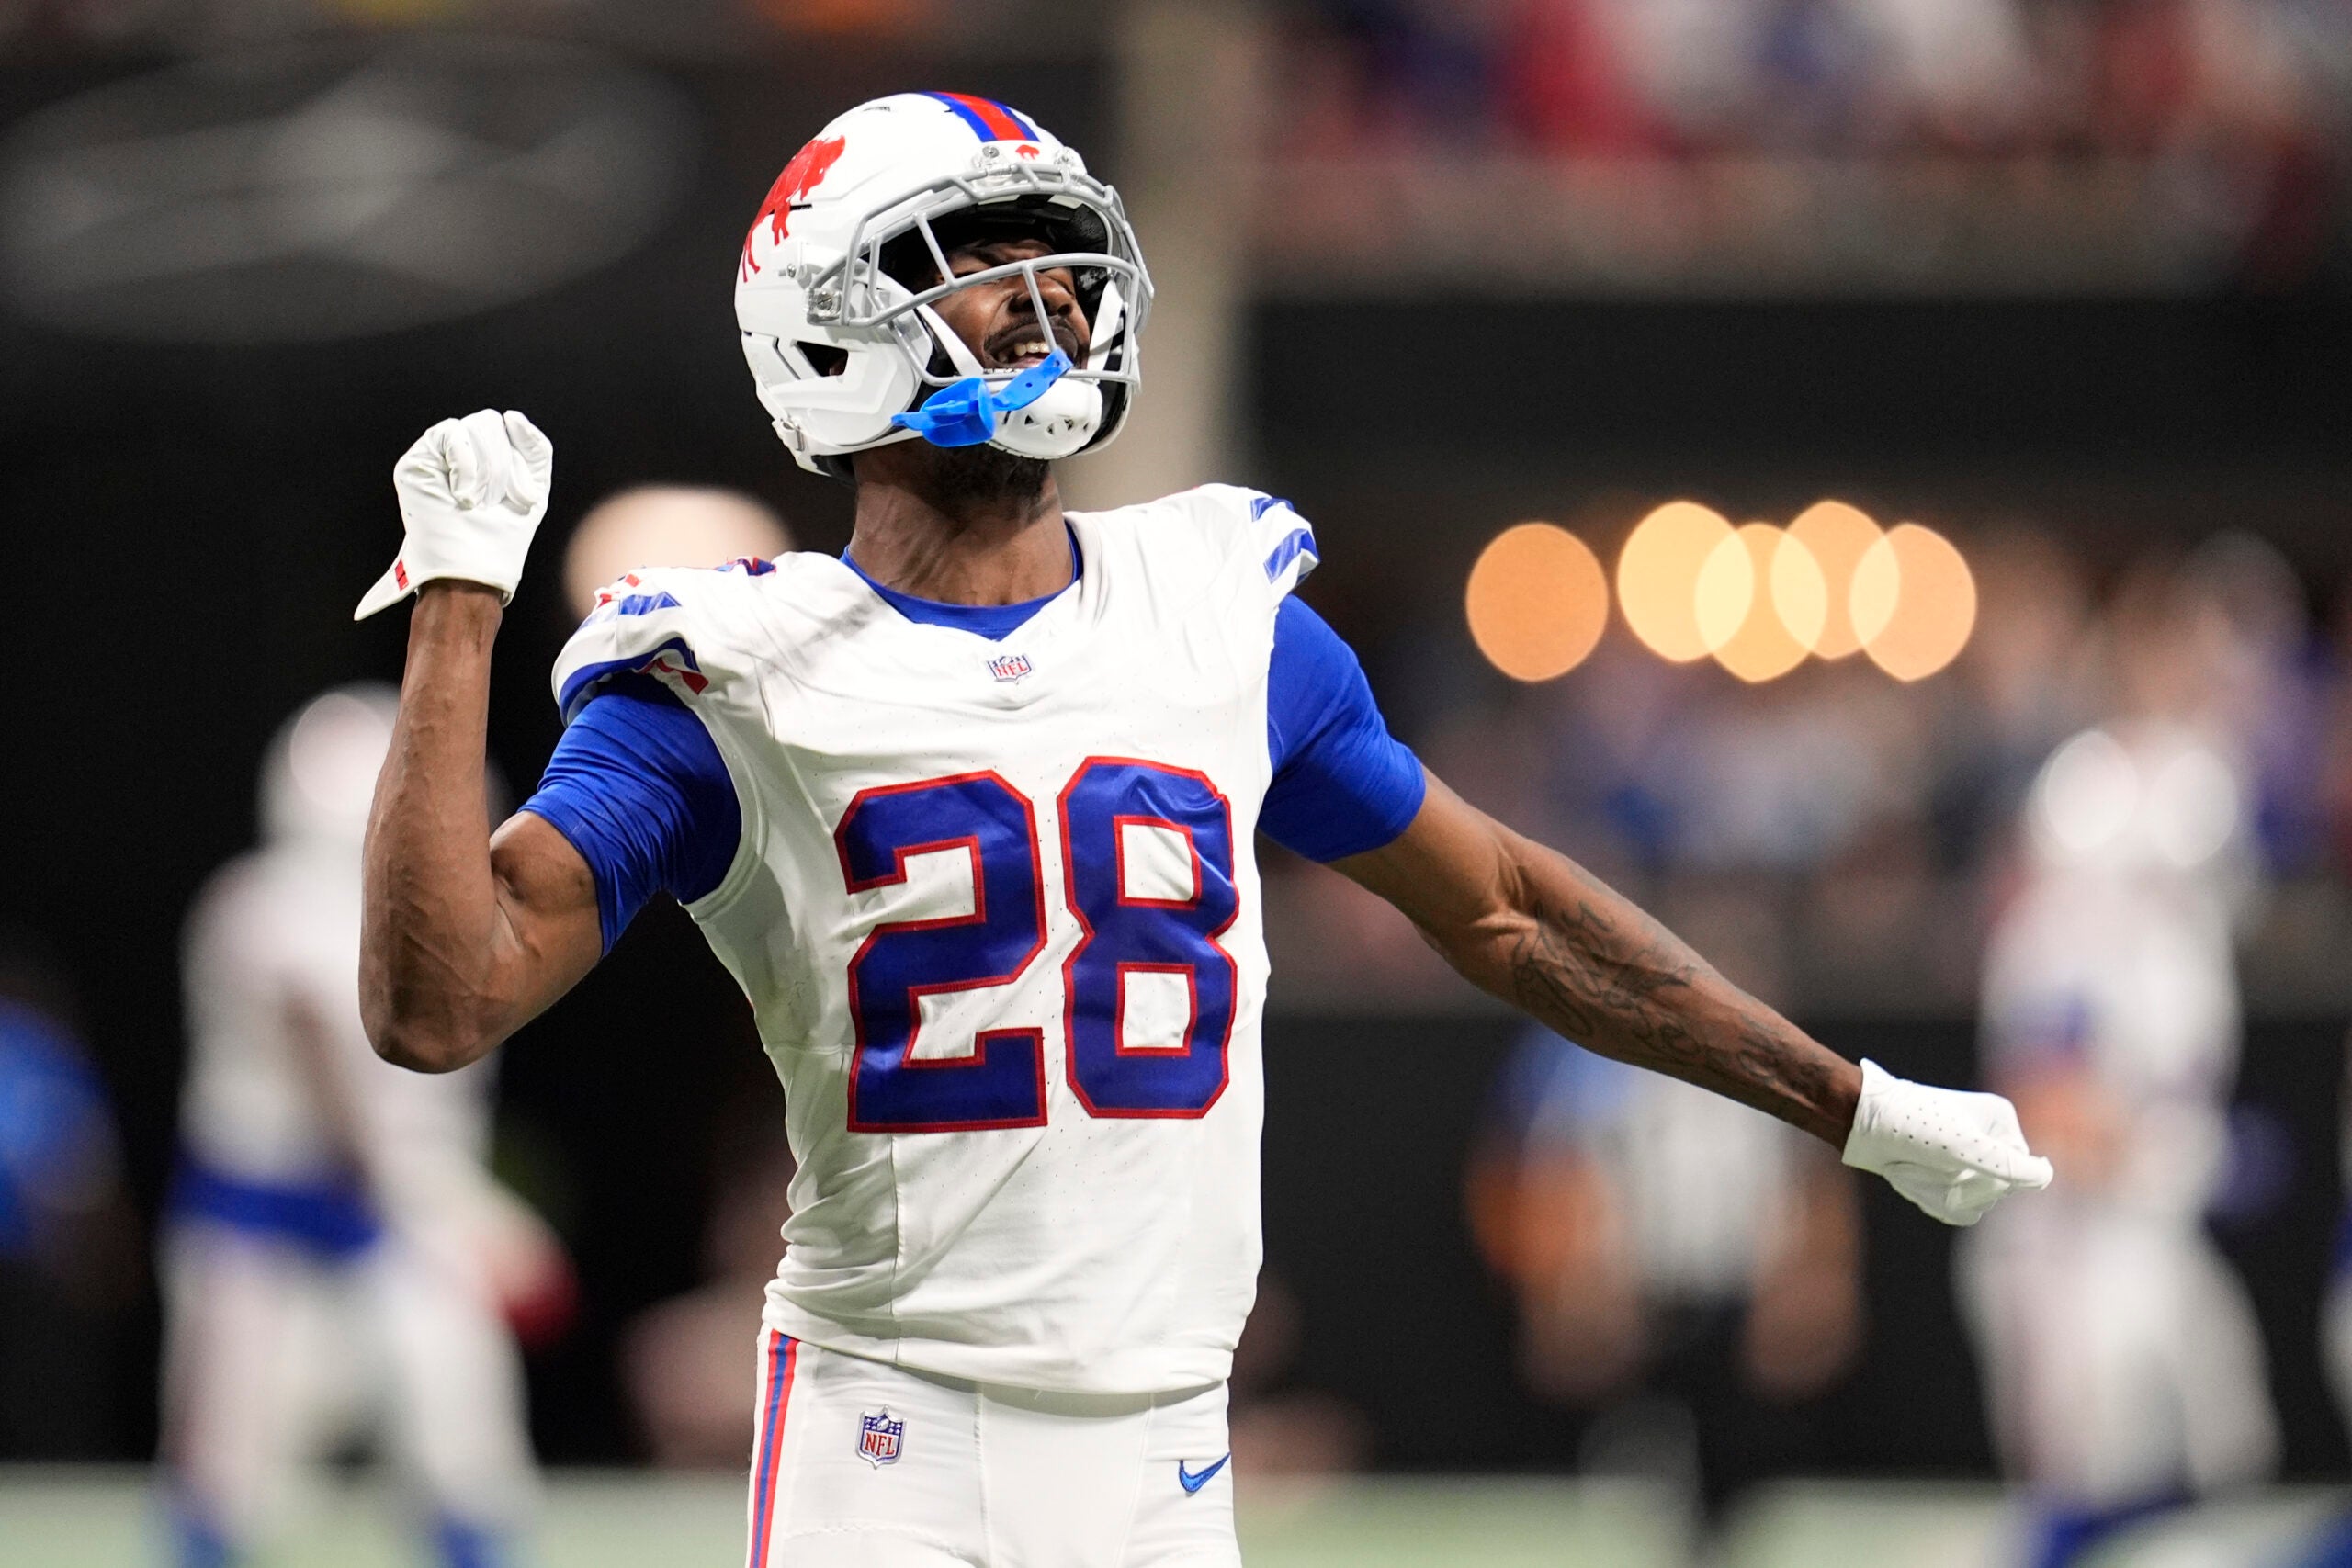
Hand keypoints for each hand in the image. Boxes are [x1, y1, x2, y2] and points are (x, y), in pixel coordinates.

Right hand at [355, 409, 552, 619]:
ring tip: (476, 502)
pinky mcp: (418, 461)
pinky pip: (451, 433)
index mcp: (489, 460)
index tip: (523, 500)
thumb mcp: (534, 489)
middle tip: (494, 504)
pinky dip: (467, 464)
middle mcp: (463, 454)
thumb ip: (534, 449)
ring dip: (485, 470)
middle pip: (491, 424)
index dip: (521, 461)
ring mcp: (438, 456)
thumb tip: (512, 416)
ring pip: (474, 426)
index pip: (511, 430)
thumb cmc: (501, 538)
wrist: (474, 567)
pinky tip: (463, 495)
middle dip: (503, 467)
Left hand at [1842, 1059, 2053, 1225]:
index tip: (1956, 1161)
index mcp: (2000, 1121)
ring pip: (1973, 1202)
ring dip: (1939, 1192)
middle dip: (1958, 1185)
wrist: (1858, 1123)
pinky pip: (1955, 1207)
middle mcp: (1988, 1138)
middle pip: (1996, 1191)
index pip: (2020, 1171)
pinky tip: (1908, 1178)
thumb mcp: (1962, 1147)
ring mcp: (1965, 1157)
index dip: (1988, 1178)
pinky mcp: (1944, 1172)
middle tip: (1925, 1163)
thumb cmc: (1909, 1126)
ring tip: (1911, 1168)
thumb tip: (2048, 1176)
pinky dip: (1931, 1198)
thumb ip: (2007, 1165)